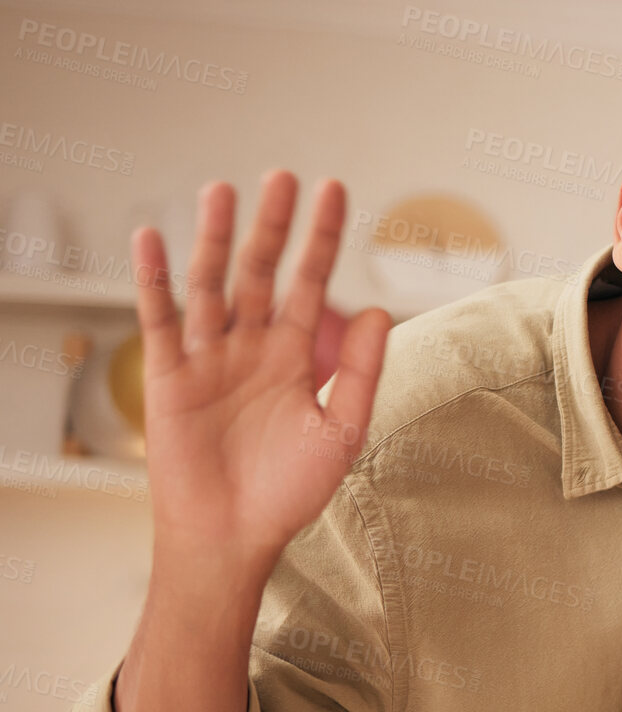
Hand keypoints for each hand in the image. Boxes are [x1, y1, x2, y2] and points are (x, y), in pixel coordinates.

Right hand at [133, 171, 390, 569]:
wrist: (235, 536)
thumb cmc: (289, 492)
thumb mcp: (340, 430)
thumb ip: (359, 372)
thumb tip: (379, 311)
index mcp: (293, 356)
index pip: (309, 283)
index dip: (322, 239)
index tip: (333, 192)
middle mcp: (250, 348)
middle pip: (260, 272)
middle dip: (272, 226)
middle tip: (282, 176)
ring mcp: (208, 358)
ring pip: (211, 284)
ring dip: (215, 238)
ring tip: (223, 190)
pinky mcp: (169, 376)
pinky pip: (159, 319)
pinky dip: (153, 279)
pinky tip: (152, 238)